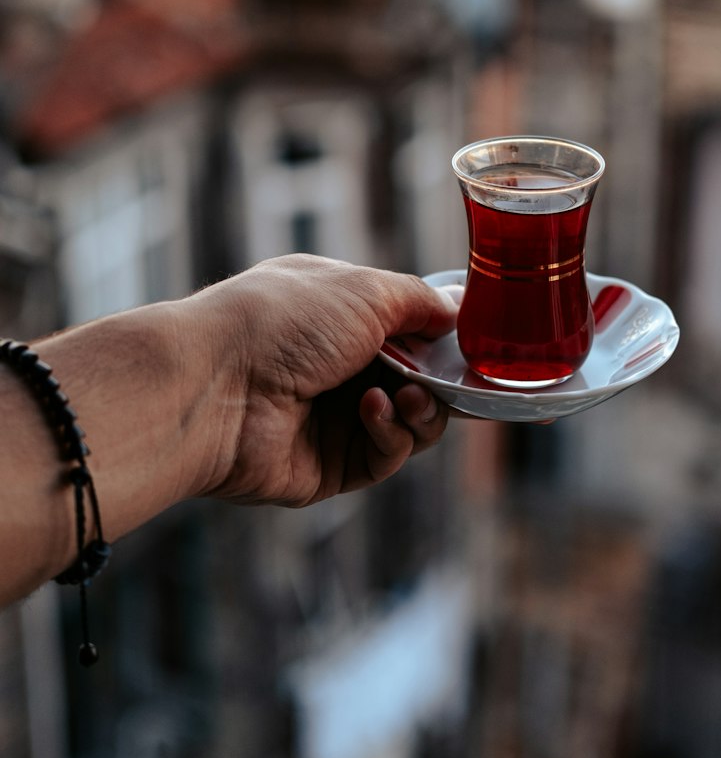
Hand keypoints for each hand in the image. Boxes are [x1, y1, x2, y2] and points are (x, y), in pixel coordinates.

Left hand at [192, 256, 456, 505]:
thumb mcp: (364, 290)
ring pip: (410, 424)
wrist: (214, 386)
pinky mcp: (329, 467)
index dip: (440, 338)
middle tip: (446, 379)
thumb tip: (456, 310)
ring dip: (421, 410)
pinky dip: (391, 434)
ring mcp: (332, 418)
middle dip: (441, 381)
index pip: (406, 329)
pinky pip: (384, 457)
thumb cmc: (282, 322)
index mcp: (337, 315)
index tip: (469, 344)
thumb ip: (418, 301)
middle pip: (418, 381)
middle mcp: (335, 365)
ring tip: (407, 397)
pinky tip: (371, 412)